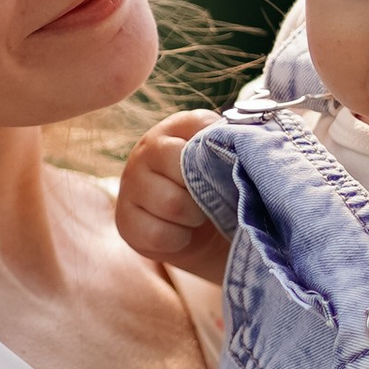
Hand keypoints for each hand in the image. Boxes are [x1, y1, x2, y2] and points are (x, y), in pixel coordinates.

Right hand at [113, 111, 230, 286]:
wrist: (201, 230)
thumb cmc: (218, 186)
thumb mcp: (227, 157)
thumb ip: (231, 143)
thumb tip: (244, 141)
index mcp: (176, 128)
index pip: (199, 131)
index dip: (218, 158)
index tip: (225, 170)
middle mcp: (146, 150)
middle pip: (183, 171)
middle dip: (206, 193)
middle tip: (211, 199)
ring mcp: (130, 184)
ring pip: (172, 205)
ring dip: (194, 218)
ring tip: (196, 216)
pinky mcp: (124, 221)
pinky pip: (158, 234)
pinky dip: (178, 240)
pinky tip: (181, 233)